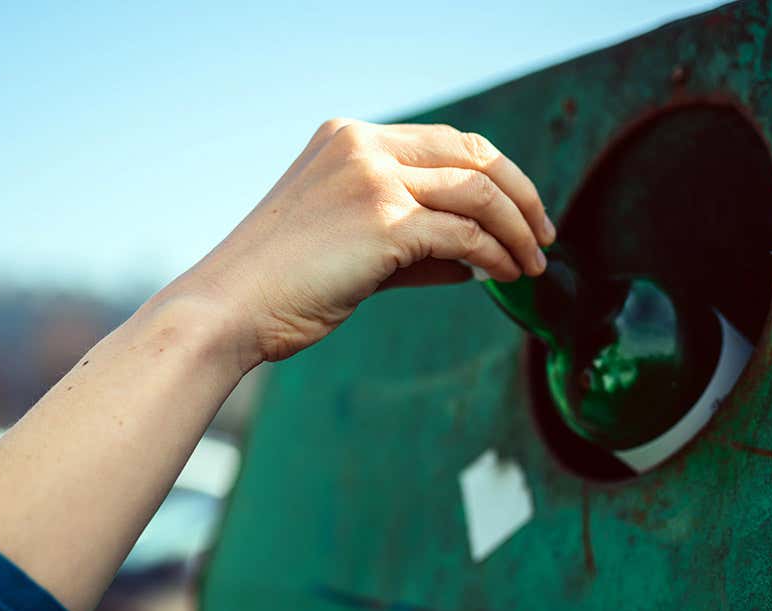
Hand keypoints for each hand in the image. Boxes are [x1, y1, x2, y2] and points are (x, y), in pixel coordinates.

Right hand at [175, 118, 555, 364]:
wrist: (227, 309)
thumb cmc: (278, 285)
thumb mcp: (346, 245)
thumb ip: (408, 241)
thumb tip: (475, 257)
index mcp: (347, 139)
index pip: (445, 141)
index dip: (492, 173)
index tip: (518, 210)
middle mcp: (361, 146)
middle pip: (472, 154)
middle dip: (519, 195)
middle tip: (543, 235)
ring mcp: (371, 179)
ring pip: (476, 192)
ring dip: (515, 230)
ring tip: (531, 264)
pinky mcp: (381, 222)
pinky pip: (462, 235)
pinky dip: (492, 256)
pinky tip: (501, 276)